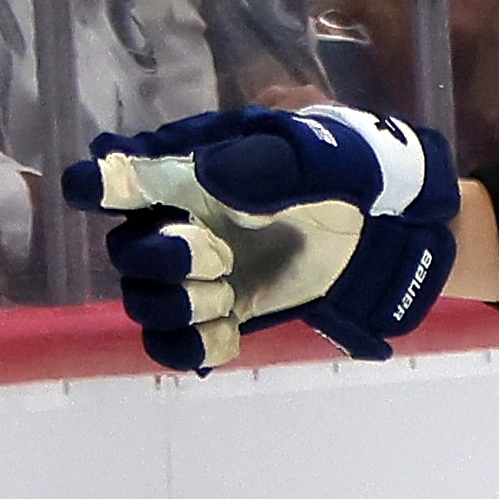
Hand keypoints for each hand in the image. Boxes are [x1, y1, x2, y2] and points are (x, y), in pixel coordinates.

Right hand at [66, 105, 461, 372]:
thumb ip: (272, 162)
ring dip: (174, 305)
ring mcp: (203, 273)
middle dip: (158, 257)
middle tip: (214, 253)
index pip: (124, 174)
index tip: (93, 187)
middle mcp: (183, 220)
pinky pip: (178, 345)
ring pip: (144, 302)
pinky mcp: (228, 314)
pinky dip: (191, 347)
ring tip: (225, 293)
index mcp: (193, 167)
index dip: (102, 182)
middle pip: (126, 250)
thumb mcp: (328, 152)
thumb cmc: (359, 169)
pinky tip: (226, 334)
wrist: (404, 224)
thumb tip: (214, 180)